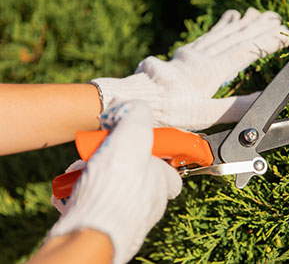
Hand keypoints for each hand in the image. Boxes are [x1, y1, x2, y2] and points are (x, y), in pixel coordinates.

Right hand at [48, 99, 181, 263]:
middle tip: (98, 151)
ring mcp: (125, 215)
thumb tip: (129, 108)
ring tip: (80, 169)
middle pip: (133, 172)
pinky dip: (80, 190)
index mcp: (161, 182)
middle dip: (112, 157)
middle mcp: (147, 201)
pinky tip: (71, 186)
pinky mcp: (103, 223)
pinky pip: (93, 200)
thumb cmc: (118, 185)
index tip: (136, 140)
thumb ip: (137, 115)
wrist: (90, 229)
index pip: (169, 167)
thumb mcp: (134, 135)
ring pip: (110, 185)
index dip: (155, 150)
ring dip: (92, 172)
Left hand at [91, 8, 288, 129]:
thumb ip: (233, 107)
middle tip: (276, 17)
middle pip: (235, 38)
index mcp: (211, 72)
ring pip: (221, 34)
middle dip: (257, 27)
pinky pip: (205, 36)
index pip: (245, 52)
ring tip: (255, 13)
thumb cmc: (167, 112)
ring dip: (241, 23)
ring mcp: (190, 54)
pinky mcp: (181, 55)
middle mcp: (202, 58)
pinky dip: (219, 27)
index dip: (266, 42)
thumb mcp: (203, 115)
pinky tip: (225, 20)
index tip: (284, 34)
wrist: (134, 100)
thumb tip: (259, 100)